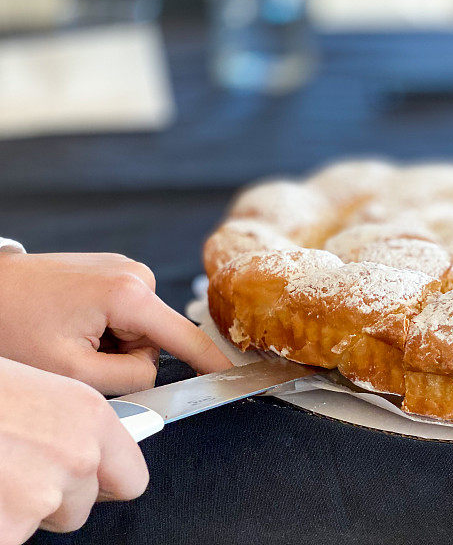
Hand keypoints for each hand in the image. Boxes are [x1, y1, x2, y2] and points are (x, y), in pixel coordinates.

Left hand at [0, 252, 230, 394]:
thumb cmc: (13, 326)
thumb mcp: (72, 371)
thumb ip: (127, 382)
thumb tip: (153, 379)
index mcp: (130, 294)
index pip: (185, 337)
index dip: (210, 361)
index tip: (231, 375)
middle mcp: (134, 275)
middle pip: (155, 340)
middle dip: (124, 358)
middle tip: (79, 357)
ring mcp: (123, 269)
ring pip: (139, 330)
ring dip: (111, 344)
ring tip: (70, 337)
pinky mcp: (111, 270)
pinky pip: (126, 314)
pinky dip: (105, 328)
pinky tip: (73, 324)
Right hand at [0, 358, 147, 542]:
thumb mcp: (38, 390)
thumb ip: (71, 428)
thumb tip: (89, 454)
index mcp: (90, 417)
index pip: (131, 479)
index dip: (106, 484)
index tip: (95, 483)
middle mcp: (77, 457)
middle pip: (82, 507)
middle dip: (52, 498)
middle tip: (14, 468)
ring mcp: (41, 497)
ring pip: (42, 523)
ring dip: (18, 509)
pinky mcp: (7, 529)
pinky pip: (10, 536)